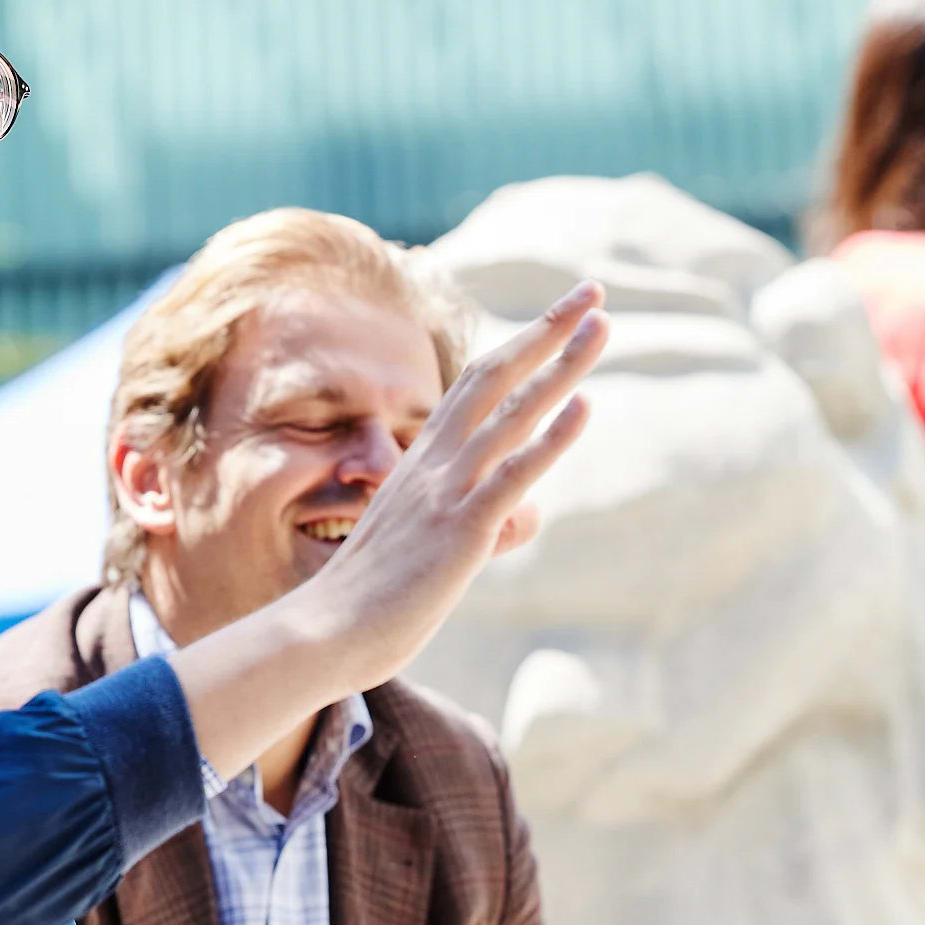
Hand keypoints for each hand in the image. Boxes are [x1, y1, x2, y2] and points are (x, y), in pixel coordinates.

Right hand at [305, 281, 606, 693]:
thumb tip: (527, 517)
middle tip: (592, 291)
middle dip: (547, 330)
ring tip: (602, 325)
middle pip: (497, 377)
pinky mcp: (461, 531)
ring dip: (560, 366)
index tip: (559, 315)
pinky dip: (549, 438)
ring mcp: (447, 493)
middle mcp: (434, 464)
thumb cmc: (369, 599)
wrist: (322, 633)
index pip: (477, 386)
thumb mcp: (431, 546)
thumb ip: (481, 520)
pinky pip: (510, 475)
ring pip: (511, 414)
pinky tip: (583, 406)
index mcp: (422, 462)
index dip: (520, 345)